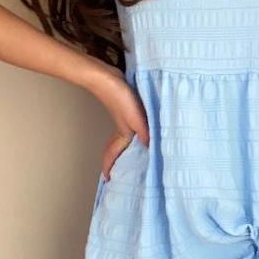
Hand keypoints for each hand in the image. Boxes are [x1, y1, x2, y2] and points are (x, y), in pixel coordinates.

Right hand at [89, 65, 149, 179]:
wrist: (106, 78)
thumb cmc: (120, 98)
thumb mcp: (135, 118)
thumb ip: (144, 133)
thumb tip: (151, 149)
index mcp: (124, 133)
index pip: (114, 155)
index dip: (110, 167)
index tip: (108, 179)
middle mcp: (122, 129)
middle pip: (116, 148)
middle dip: (115, 160)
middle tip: (119, 170)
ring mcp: (123, 119)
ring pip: (122, 138)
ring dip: (125, 147)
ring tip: (132, 155)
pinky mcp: (125, 108)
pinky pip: (128, 127)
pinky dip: (132, 133)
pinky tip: (140, 129)